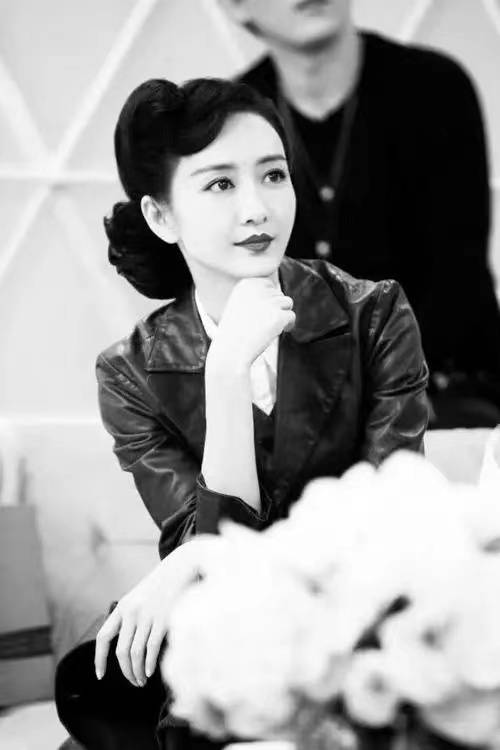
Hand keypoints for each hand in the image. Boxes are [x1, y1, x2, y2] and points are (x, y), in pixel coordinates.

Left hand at [94, 537, 220, 685]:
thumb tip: (126, 649)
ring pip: (135, 654)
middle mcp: (131, 612)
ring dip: (137, 672)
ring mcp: (147, 615)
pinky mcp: (163, 619)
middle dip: (125, 672)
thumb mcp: (140, 597)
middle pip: (121, 651)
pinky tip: (150, 672)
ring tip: (141, 681)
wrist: (181, 567)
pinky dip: (148, 665)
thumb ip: (131, 617)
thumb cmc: (162, 586)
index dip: (99, 659)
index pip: (103, 637)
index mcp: (123, 607)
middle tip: (132, 682)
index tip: (100, 675)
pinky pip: (151, 649)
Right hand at [210, 278, 294, 368]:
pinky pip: (291, 316)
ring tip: (270, 328)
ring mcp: (268, 303)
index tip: (261, 314)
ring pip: (288, 303)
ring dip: (282, 315)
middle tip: (263, 324)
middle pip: (279, 293)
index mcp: (246, 284)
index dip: (268, 300)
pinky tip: (276, 334)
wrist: (230, 351)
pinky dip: (288, 325)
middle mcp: (257, 289)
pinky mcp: (278, 316)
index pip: (268, 284)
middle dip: (275, 308)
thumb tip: (277, 292)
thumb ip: (256, 295)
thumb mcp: (239, 306)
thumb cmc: (233, 332)